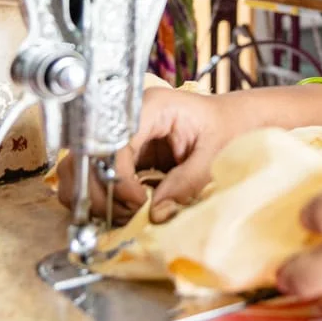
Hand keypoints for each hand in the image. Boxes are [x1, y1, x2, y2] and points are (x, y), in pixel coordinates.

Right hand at [55, 84, 243, 221]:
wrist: (239, 123)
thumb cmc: (232, 128)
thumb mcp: (215, 156)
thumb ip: (186, 183)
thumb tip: (156, 213)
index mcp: (152, 106)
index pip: (113, 141)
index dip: (118, 177)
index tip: (138, 202)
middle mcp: (128, 119)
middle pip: (86, 156)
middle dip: (102, 192)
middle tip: (129, 213)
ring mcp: (122, 138)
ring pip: (82, 170)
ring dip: (98, 198)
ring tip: (126, 213)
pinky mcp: (123, 157)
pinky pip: (96, 181)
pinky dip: (103, 200)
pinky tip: (124, 210)